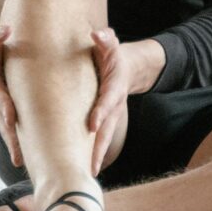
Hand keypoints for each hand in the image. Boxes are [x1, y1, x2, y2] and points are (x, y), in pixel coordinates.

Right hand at [0, 24, 23, 168]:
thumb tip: (5, 30)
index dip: (5, 107)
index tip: (12, 117)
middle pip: (3, 122)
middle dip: (11, 138)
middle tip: (20, 154)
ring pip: (8, 132)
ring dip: (15, 147)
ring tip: (25, 164)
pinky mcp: (7, 117)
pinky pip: (14, 133)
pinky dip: (20, 146)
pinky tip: (31, 161)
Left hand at [84, 28, 160, 171]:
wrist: (128, 68)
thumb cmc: (113, 54)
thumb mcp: (111, 44)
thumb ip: (105, 40)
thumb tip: (97, 35)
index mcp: (114, 86)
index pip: (107, 101)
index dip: (101, 112)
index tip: (92, 126)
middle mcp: (114, 105)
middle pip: (107, 128)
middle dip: (98, 146)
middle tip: (89, 165)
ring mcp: (111, 115)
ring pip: (103, 138)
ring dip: (95, 156)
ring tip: (86, 174)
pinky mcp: (105, 122)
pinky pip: (98, 139)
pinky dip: (92, 154)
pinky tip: (83, 169)